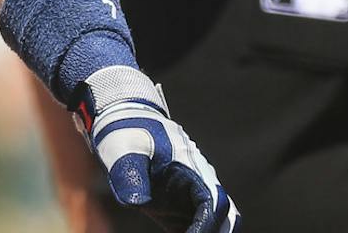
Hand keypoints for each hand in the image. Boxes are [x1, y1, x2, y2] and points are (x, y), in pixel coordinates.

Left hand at [77, 67, 237, 231]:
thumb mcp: (124, 149)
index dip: (207, 226)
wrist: (123, 124)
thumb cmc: (126, 132)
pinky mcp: (177, 209)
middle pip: (224, 219)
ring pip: (212, 225)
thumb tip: (136, 202)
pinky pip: (193, 228)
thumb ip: (130, 174)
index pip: (214, 204)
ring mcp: (190, 198)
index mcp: (194, 169)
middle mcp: (199, 185)